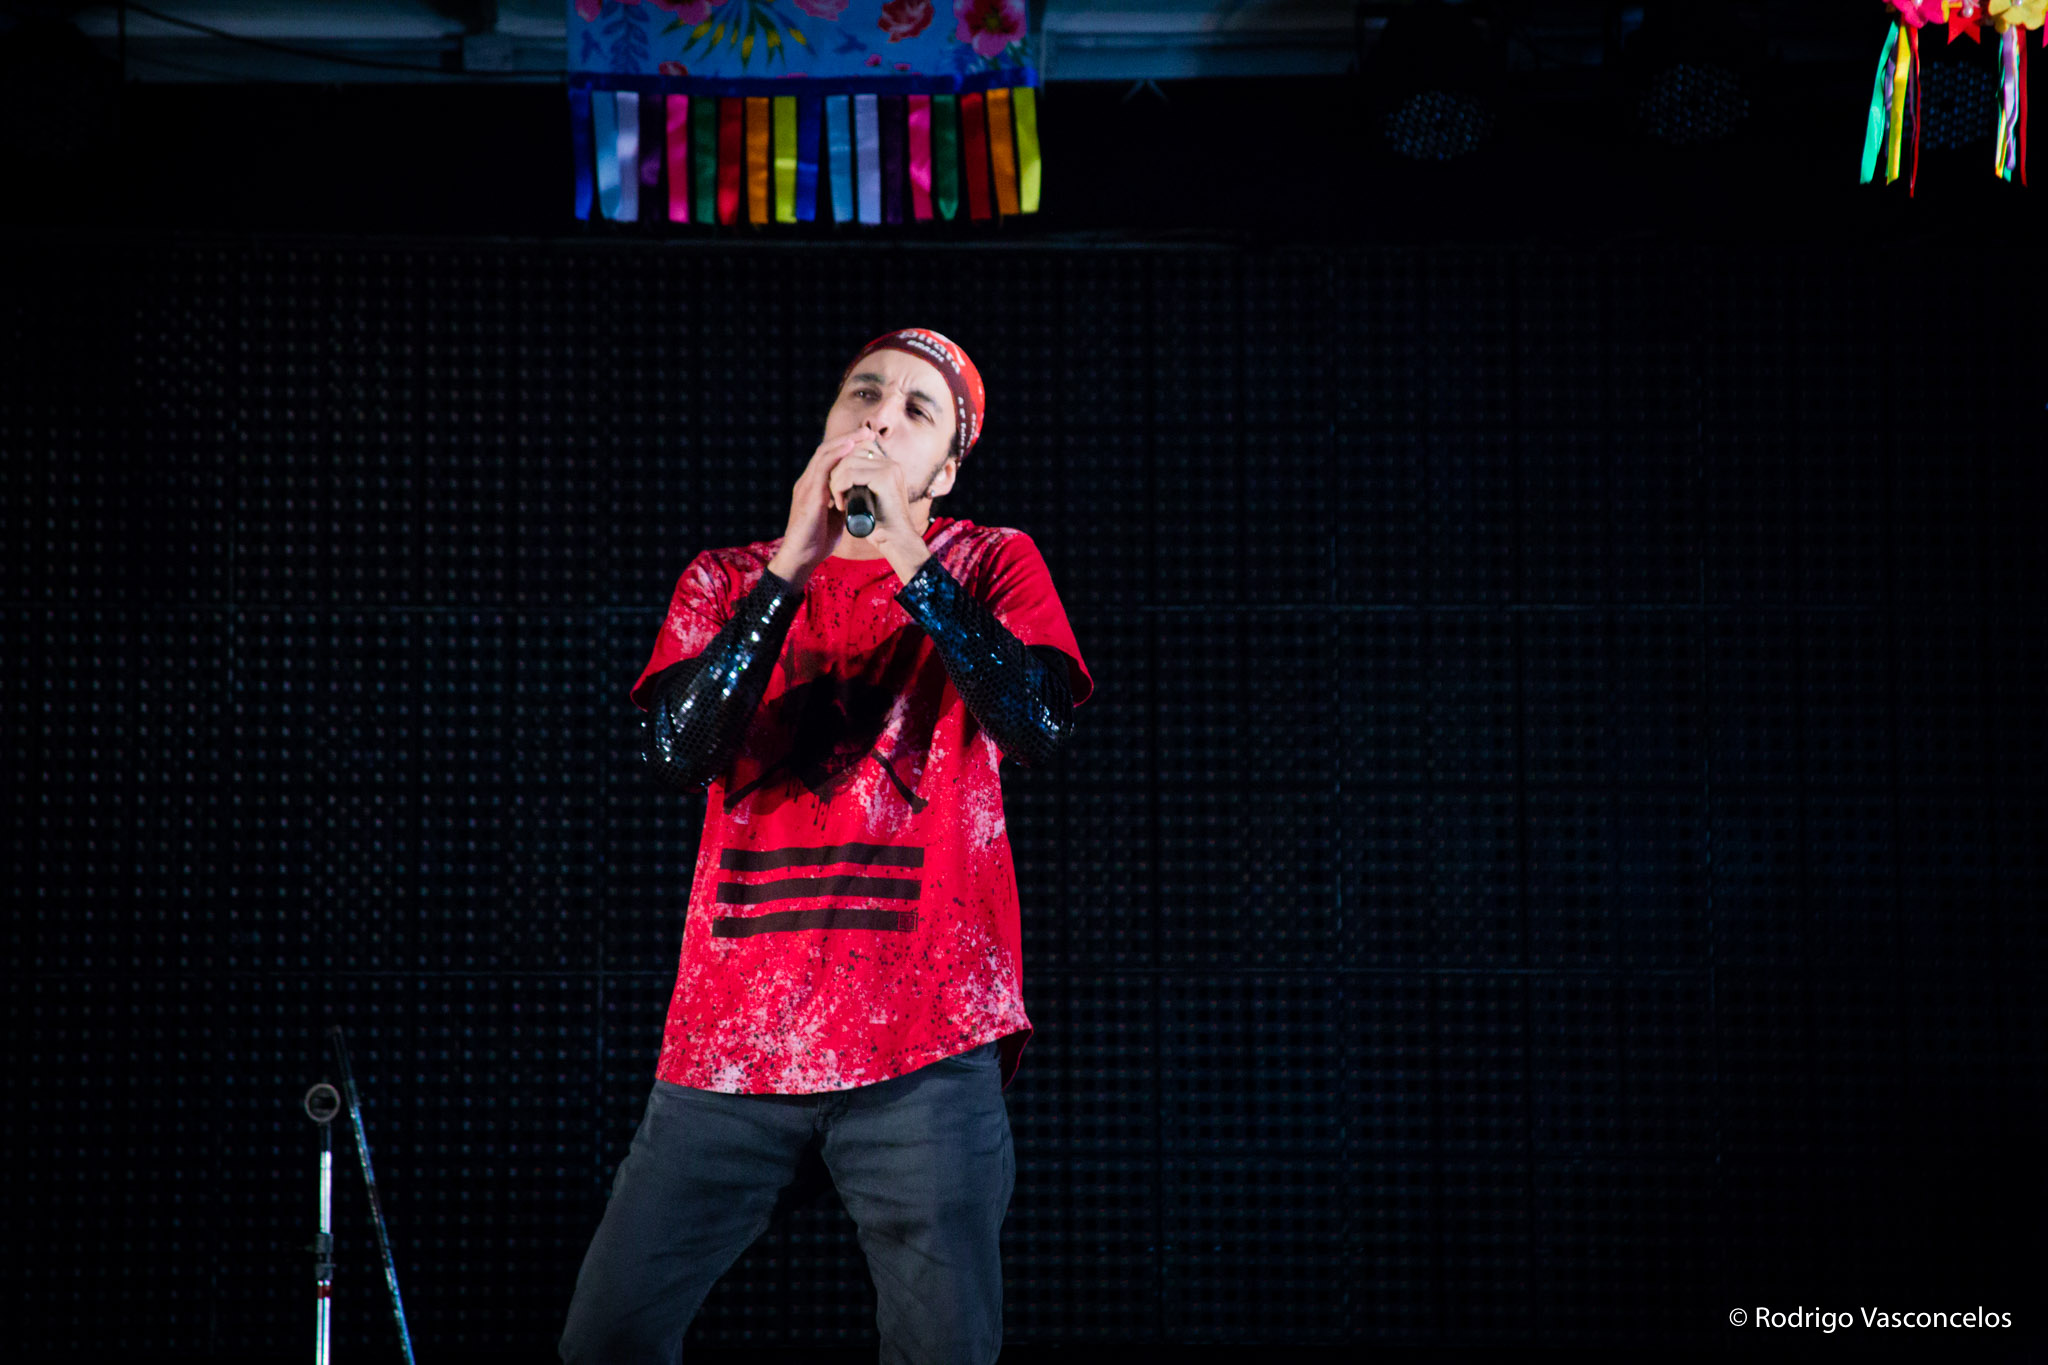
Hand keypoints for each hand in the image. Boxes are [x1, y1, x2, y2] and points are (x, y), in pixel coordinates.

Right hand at [766, 428, 873, 584]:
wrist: (801, 558)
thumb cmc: (817, 541)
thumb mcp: (835, 517)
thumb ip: (844, 503)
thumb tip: (861, 495)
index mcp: (813, 487)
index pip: (829, 459)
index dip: (846, 447)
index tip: (866, 441)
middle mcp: (807, 482)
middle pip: (826, 451)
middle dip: (848, 439)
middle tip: (868, 431)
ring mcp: (806, 487)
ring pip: (823, 455)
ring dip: (845, 442)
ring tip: (862, 434)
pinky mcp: (808, 496)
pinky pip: (822, 470)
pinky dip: (836, 456)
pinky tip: (849, 449)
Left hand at [825, 430, 913, 545]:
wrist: (895, 543)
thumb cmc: (879, 527)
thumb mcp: (867, 499)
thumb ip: (860, 485)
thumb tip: (838, 474)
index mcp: (888, 467)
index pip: (856, 453)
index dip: (840, 469)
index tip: (835, 490)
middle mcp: (891, 464)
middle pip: (850, 454)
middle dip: (835, 473)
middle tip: (833, 496)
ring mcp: (890, 469)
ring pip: (848, 462)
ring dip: (836, 482)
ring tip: (837, 501)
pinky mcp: (885, 477)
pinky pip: (850, 474)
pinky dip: (839, 488)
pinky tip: (840, 504)